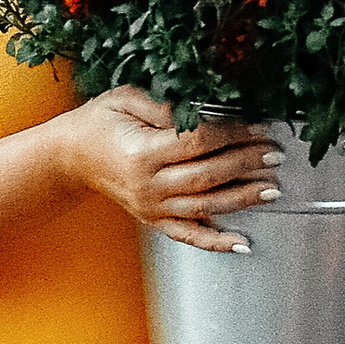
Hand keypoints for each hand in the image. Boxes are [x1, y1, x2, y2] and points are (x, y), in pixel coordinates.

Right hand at [63, 86, 279, 252]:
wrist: (70, 156)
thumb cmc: (99, 123)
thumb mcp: (125, 99)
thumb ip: (164, 106)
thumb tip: (204, 110)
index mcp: (142, 152)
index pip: (198, 142)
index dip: (233, 134)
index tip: (257, 126)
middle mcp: (148, 185)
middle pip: (208, 175)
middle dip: (246, 164)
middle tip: (274, 154)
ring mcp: (152, 207)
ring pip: (205, 206)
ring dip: (242, 199)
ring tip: (272, 189)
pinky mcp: (154, 220)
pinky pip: (189, 236)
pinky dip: (217, 243)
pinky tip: (242, 243)